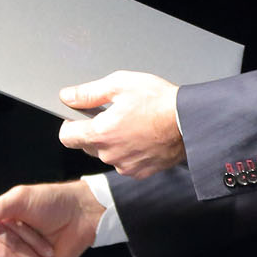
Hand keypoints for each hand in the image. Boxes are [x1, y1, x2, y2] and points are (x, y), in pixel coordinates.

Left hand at [57, 70, 183, 177]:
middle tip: (112, 115)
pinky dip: (128, 152)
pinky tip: (141, 137)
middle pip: (86, 145)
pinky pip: (124, 163)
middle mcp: (110, 154)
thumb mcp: (119, 85)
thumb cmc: (159, 101)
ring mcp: (125, 166)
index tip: (78, 117)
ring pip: (106, 155)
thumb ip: (88, 93)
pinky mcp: (141, 172)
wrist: (189, 121)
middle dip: (93, 131)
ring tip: (131, 124)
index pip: (67, 136)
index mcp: (100, 133)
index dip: (70, 124)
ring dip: (112, 142)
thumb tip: (68, 96)